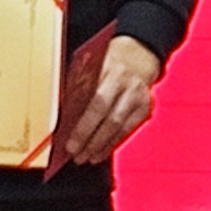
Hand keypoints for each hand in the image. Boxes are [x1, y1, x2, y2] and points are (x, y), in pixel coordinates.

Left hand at [55, 35, 164, 169]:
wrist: (139, 53)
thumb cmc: (106, 60)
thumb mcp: (88, 65)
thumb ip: (77, 88)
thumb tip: (64, 119)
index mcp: (111, 69)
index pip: (96, 102)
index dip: (83, 127)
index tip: (69, 144)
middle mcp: (129, 84)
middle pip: (110, 119)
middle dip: (91, 141)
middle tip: (76, 155)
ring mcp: (140, 97)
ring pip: (120, 128)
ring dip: (101, 146)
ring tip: (86, 158)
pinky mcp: (146, 108)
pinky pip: (128, 130)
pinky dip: (113, 143)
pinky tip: (101, 151)